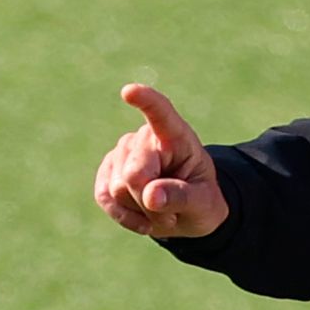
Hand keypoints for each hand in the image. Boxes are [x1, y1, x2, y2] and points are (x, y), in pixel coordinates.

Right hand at [95, 85, 230, 239]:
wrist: (186, 215)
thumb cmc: (200, 202)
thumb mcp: (204, 204)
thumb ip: (181, 197)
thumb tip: (150, 196)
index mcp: (175, 136)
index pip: (160, 113)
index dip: (145, 101)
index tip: (129, 91)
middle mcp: (144, 138)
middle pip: (133, 175)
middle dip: (149, 203)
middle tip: (171, 213)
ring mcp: (122, 152)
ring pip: (117, 189)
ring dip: (139, 211)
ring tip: (158, 211)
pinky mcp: (106, 172)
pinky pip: (105, 197)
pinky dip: (123, 216)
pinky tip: (141, 218)